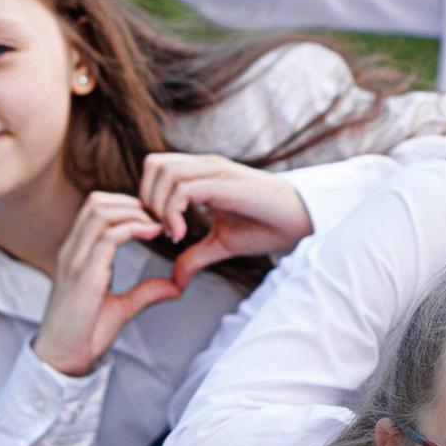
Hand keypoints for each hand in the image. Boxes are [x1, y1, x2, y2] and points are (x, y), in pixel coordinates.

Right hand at [33, 190, 194, 375]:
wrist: (62, 358)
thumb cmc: (84, 334)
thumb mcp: (121, 308)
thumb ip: (145, 293)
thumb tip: (174, 287)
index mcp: (76, 253)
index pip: (95, 208)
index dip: (126, 205)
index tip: (154, 219)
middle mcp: (72, 251)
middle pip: (97, 202)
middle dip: (132, 202)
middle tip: (160, 218)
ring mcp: (75, 261)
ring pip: (101, 213)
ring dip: (135, 212)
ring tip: (158, 224)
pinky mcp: (84, 277)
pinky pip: (108, 238)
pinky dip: (134, 229)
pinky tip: (153, 234)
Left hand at [133, 151, 314, 263]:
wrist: (298, 223)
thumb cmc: (264, 227)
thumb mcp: (222, 244)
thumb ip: (195, 256)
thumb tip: (175, 280)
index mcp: (201, 174)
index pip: (156, 168)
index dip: (148, 197)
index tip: (160, 230)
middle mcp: (206, 166)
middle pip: (153, 165)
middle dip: (147, 199)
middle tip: (159, 230)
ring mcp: (216, 171)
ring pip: (166, 173)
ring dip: (159, 207)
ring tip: (172, 235)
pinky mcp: (226, 183)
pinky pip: (185, 189)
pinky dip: (173, 213)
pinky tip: (181, 236)